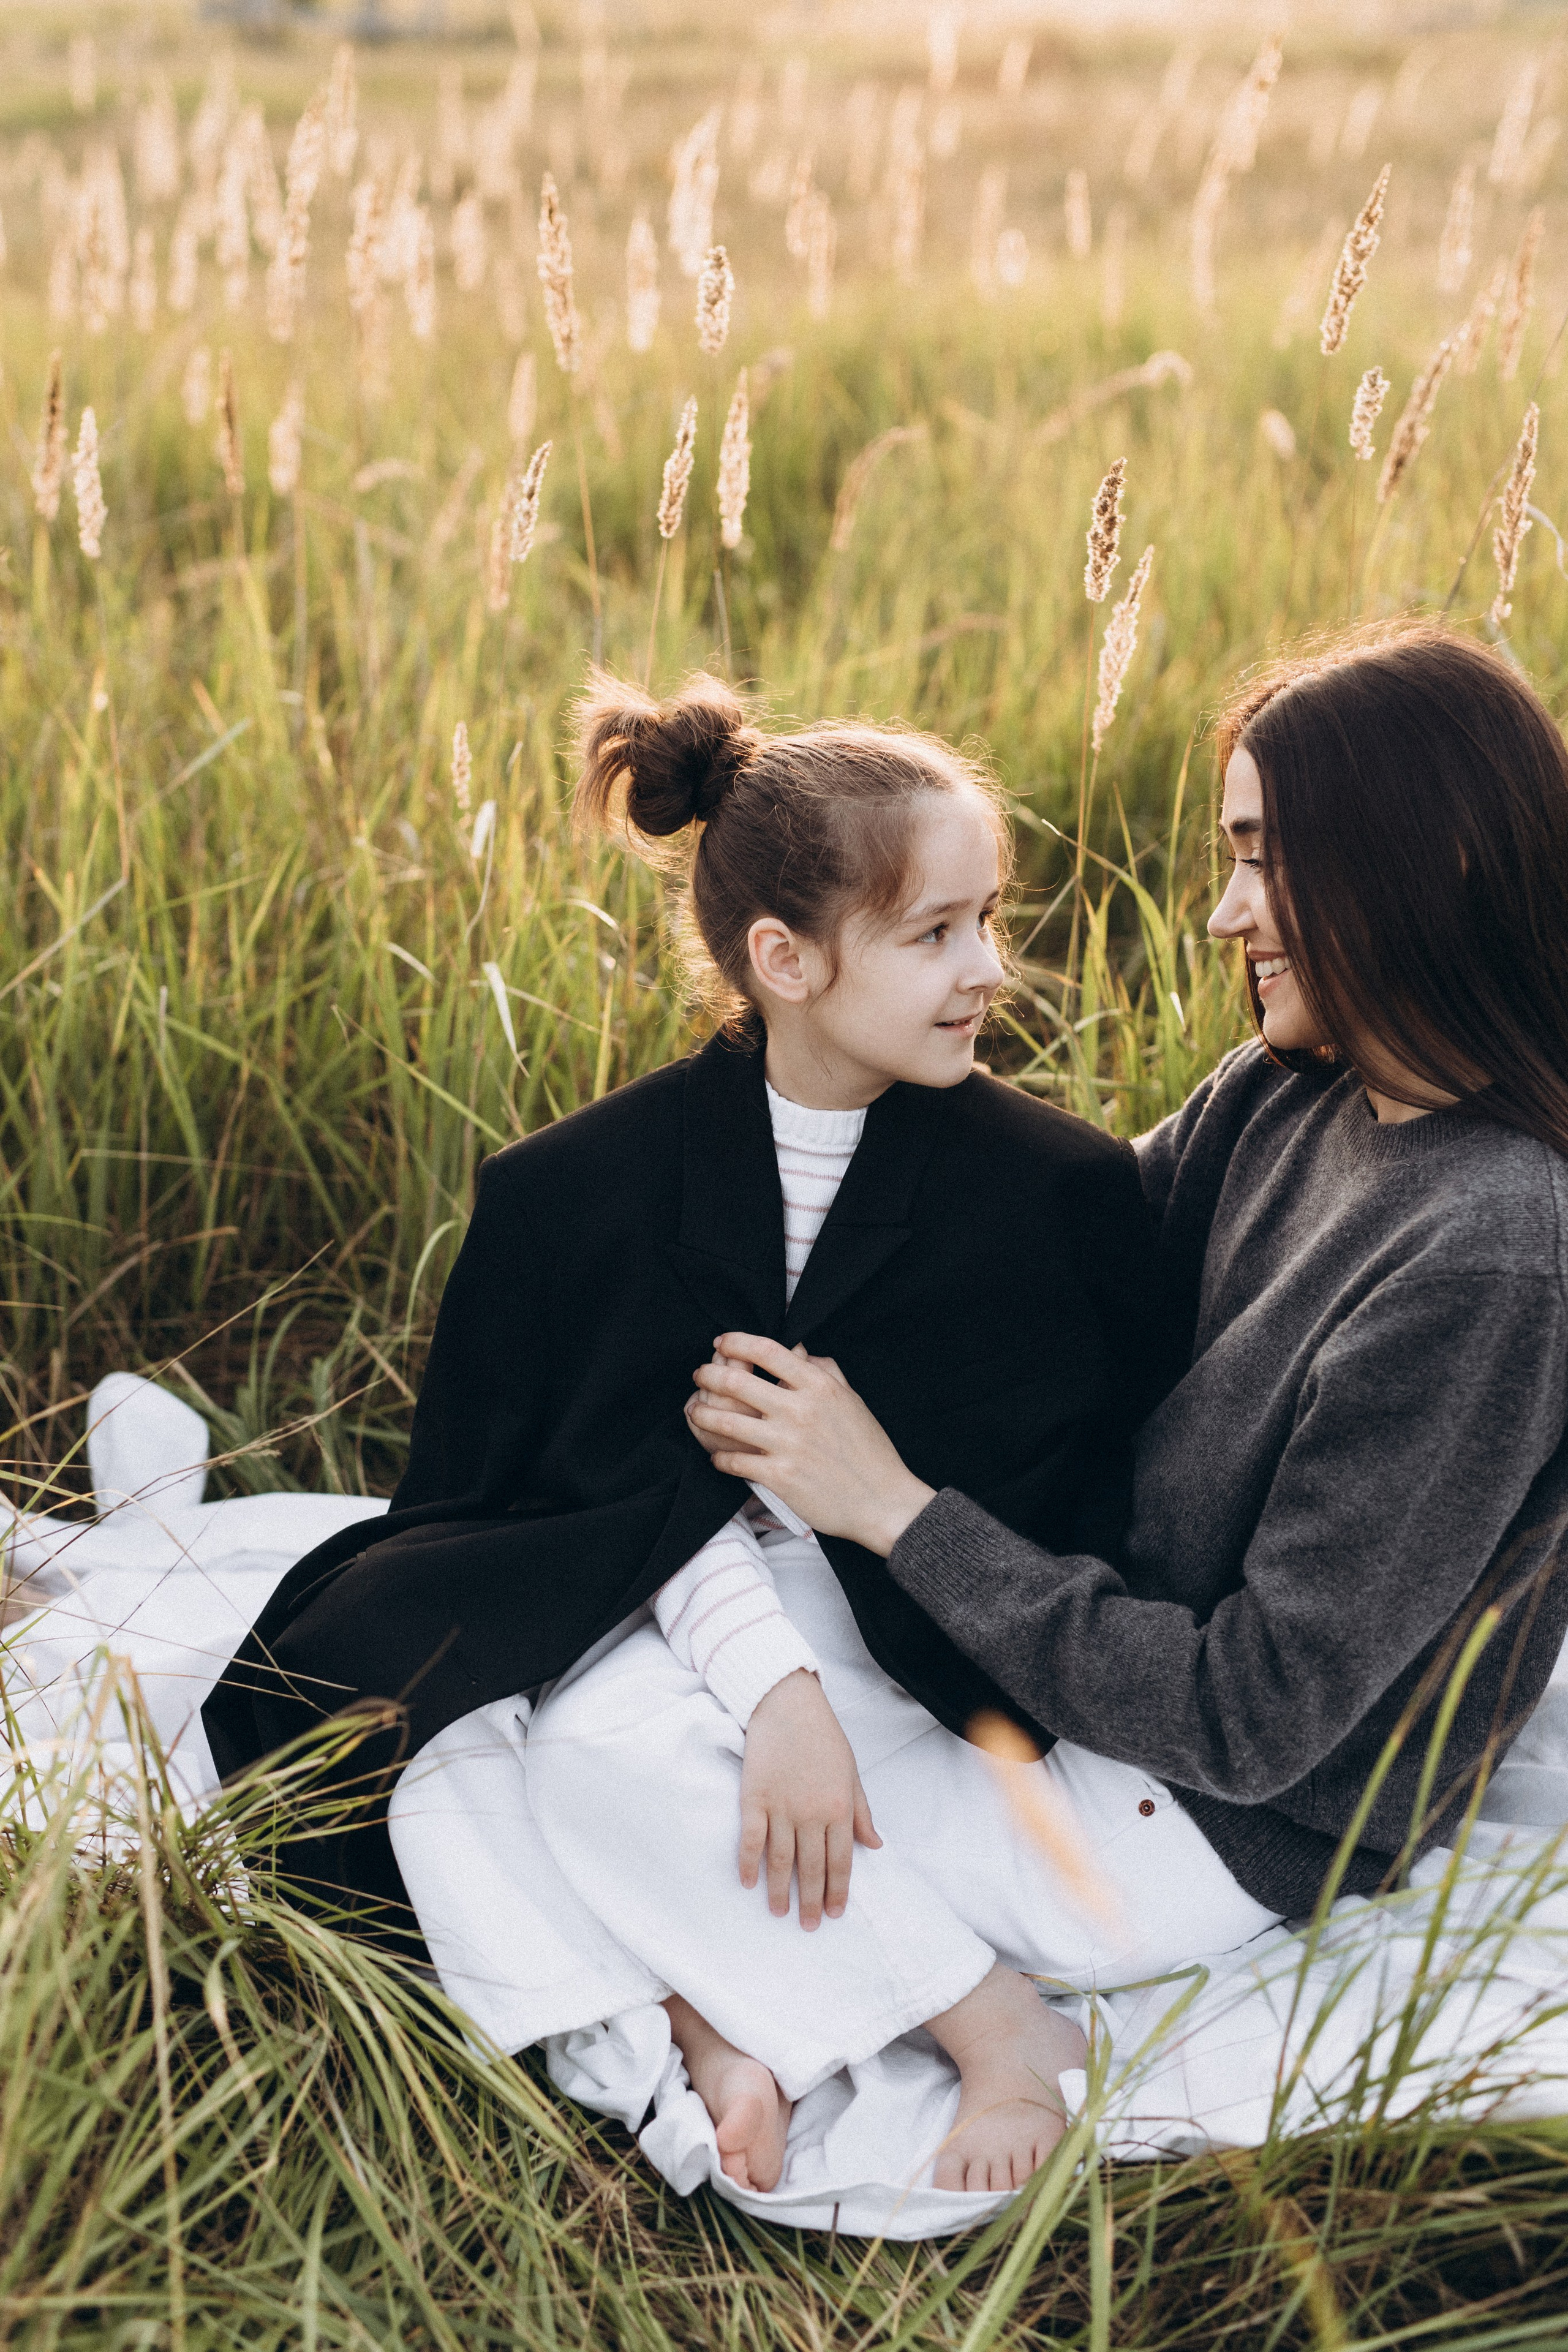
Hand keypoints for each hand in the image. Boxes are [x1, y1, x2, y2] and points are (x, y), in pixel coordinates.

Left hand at [689, 1335, 936, 1555]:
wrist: (882, 1501)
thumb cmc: (869, 1449)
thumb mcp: (851, 1400)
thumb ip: (824, 1371)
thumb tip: (798, 1350)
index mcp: (819, 1386)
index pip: (767, 1350)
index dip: (735, 1342)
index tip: (720, 1342)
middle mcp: (800, 1410)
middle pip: (736, 1382)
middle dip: (708, 1375)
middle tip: (699, 1375)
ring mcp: (787, 1444)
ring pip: (726, 1421)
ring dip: (702, 1414)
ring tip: (695, 1410)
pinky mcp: (779, 1476)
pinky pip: (733, 1461)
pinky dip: (718, 1457)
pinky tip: (716, 1456)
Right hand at [739, 1669, 881, 1927]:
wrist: (787, 1704)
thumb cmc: (823, 1738)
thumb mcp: (852, 1773)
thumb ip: (862, 1811)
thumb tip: (875, 1846)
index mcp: (840, 1807)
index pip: (841, 1861)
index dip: (838, 1891)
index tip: (835, 1913)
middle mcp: (811, 1812)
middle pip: (812, 1867)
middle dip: (811, 1902)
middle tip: (810, 1926)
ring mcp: (781, 1806)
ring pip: (781, 1860)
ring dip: (780, 1891)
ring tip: (779, 1913)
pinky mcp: (753, 1797)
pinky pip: (750, 1839)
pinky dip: (749, 1863)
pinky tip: (749, 1882)